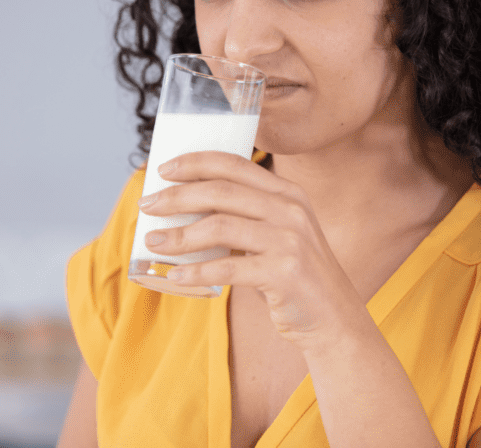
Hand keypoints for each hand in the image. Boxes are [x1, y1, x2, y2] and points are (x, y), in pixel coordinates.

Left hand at [137, 150, 368, 350]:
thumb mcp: (278, 236)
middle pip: (221, 191)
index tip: (163, 169)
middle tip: (146, 205)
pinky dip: (196, 271)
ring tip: (154, 242)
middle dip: (177, 196)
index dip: (195, 163)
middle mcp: (291, 209)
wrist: (334, 319)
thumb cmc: (294, 277)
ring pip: (220, 226)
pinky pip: (228, 268)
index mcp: (288, 193)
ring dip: (180, 234)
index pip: (235, 164)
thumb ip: (245, 218)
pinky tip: (175, 276)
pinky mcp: (285, 272)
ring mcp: (290, 240)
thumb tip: (183, 210)